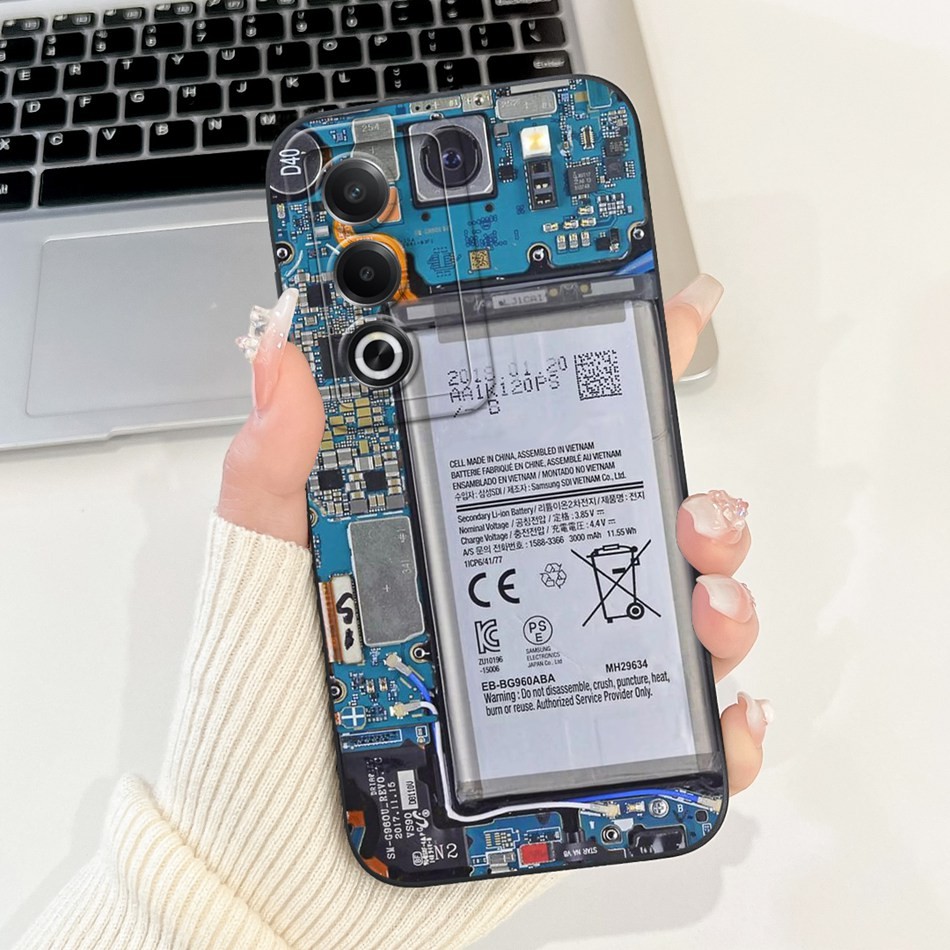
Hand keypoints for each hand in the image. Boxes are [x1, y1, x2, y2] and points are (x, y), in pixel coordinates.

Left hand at [219, 275, 769, 795]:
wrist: (286, 852)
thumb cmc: (272, 709)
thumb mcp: (266, 568)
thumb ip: (275, 464)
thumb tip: (278, 353)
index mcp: (465, 529)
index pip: (555, 438)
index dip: (620, 371)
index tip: (674, 315)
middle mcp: (526, 590)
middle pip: (643, 525)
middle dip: (698, 501)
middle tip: (691, 509)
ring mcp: (562, 668)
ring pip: (679, 616)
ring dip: (723, 596)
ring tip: (704, 602)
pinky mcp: (585, 751)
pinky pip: (682, 735)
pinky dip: (725, 721)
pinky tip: (721, 705)